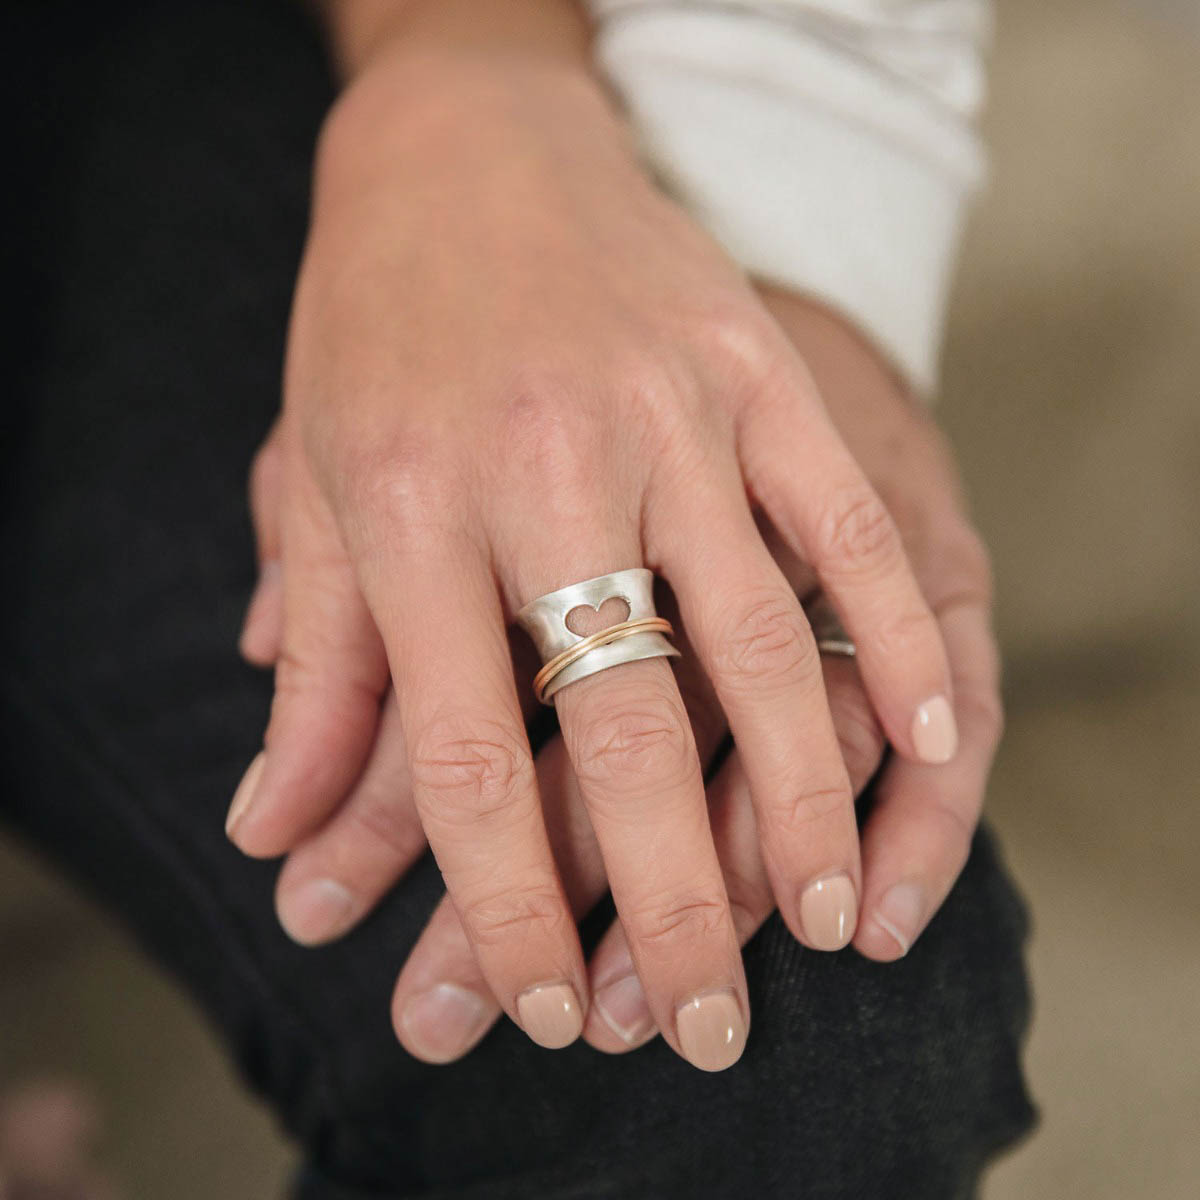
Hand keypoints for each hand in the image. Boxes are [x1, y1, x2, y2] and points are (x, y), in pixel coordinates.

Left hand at [227, 46, 956, 1071]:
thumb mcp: (318, 483)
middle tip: (704, 1028)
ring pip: (763, 644)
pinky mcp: (757, 374)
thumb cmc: (375, 323)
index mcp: (412, 505)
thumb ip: (315, 668)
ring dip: (802, 805)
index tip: (543, 1008)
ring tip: (818, 923)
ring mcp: (673, 414)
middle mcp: (550, 467)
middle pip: (627, 728)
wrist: (468, 142)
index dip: (506, 906)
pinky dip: (896, 642)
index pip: (468, 756)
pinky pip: (849, 525)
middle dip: (672, 903)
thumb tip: (275, 840)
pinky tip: (927, 745)